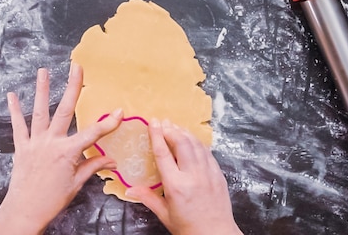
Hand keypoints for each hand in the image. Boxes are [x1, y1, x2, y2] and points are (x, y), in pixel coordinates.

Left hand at [0, 64, 122, 234]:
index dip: (108, 123)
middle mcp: (51, 143)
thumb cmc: (52, 200)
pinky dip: (14, 110)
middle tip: (77, 68)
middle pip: (64, 110)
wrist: (24, 211)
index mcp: (67, 152)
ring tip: (44, 71)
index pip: (92, 134)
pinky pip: (18, 126)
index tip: (119, 111)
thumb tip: (112, 161)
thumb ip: (93, 166)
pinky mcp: (21, 147)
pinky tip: (12, 95)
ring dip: (42, 90)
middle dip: (73, 87)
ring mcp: (35, 143)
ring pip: (39, 112)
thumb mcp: (76, 184)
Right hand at [126, 119, 241, 234]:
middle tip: (162, 123)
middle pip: (181, 143)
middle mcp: (193, 176)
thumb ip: (148, 198)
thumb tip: (130, 189)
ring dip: (184, 133)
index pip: (163, 153)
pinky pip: (207, 152)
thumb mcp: (164, 215)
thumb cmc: (189, 228)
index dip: (156, 135)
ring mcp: (208, 173)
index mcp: (176, 186)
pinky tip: (191, 140)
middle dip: (171, 129)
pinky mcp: (218, 174)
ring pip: (196, 144)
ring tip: (175, 127)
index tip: (152, 123)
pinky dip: (197, 143)